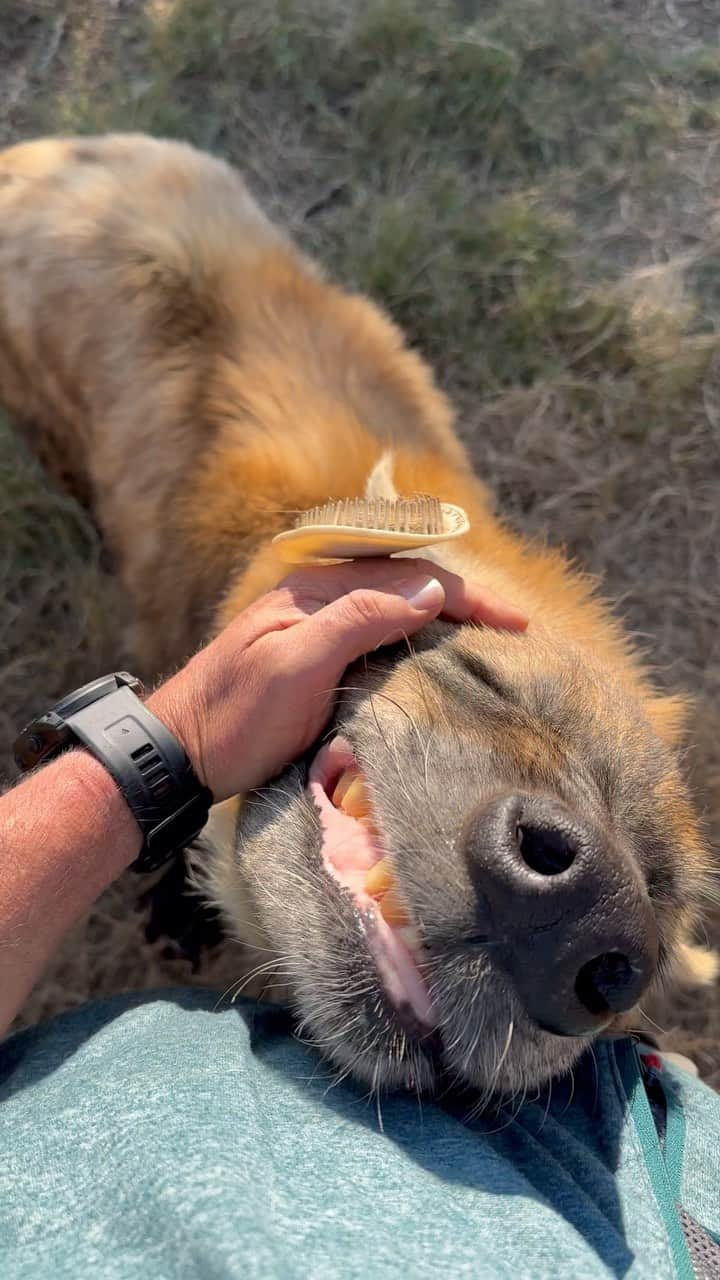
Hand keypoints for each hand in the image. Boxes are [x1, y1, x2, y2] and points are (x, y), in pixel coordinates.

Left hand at [148, 559, 526, 801]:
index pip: (408, 577)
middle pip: (408, 586)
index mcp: (317, 588)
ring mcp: (320, 632)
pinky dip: (419, 648)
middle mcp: (322, 600)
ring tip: (492, 642)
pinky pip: (381, 643)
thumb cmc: (233, 714)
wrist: (180, 755)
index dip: (466, 595)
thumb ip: (358, 618)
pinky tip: (440, 663)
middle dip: (465, 602)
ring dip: (446, 622)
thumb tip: (430, 590)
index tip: (516, 622)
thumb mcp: (294, 664)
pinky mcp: (319, 666)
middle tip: (517, 629)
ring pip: (398, 613)